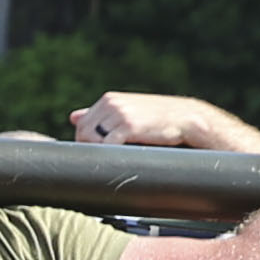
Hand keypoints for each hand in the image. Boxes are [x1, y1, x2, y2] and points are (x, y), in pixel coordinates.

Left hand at [72, 92, 241, 148]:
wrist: (186, 119)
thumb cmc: (157, 119)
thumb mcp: (128, 111)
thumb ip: (101, 114)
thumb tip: (73, 117)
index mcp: (108, 99)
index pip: (82, 124)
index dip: (85, 142)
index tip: (98, 153)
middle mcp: (111, 104)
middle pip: (82, 132)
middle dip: (89, 148)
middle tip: (104, 160)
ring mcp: (119, 114)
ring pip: (92, 139)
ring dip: (99, 152)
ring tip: (114, 159)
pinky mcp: (128, 126)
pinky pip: (106, 145)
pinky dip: (109, 154)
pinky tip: (120, 159)